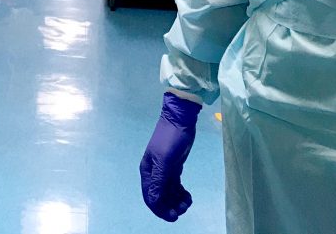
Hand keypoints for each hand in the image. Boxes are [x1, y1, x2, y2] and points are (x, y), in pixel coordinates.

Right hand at [140, 92, 200, 221]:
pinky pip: (175, 186)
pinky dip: (180, 193)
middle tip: (183, 209)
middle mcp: (153, 173)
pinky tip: (188, 196)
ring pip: (168, 192)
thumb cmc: (171, 138)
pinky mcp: (173, 167)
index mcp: (147, 171)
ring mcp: (164, 170)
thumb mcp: (165, 160)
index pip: (150, 197)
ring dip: (176, 200)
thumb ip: (159, 181)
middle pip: (159, 196)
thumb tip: (154, 201)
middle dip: (170, 205)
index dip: (160, 209)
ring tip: (188, 202)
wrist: (181, 119)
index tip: (173, 216)